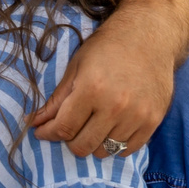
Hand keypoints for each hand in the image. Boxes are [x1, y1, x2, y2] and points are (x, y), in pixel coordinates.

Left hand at [25, 21, 176, 157]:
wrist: (148, 35)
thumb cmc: (107, 47)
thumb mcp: (76, 67)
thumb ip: (57, 100)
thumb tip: (35, 122)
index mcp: (91, 89)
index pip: (64, 128)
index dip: (48, 133)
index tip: (42, 132)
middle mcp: (115, 106)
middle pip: (83, 146)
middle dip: (69, 141)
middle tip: (70, 128)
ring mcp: (137, 116)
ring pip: (105, 151)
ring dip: (93, 143)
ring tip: (92, 126)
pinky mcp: (154, 121)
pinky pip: (128, 150)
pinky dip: (116, 146)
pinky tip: (111, 130)